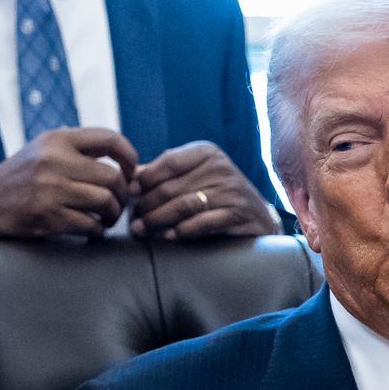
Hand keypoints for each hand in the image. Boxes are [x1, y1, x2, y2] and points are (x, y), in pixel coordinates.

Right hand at [0, 128, 137, 243]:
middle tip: (118, 203)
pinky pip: (89, 225)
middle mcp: (54, 160)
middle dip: (123, 195)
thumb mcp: (42, 150)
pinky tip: (90, 228)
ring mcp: (50, 189)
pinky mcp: (46, 216)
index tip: (132, 171)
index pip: (110, 139)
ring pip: (105, 202)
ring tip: (106, 218)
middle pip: (113, 177)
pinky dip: (96, 230)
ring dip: (111, 215)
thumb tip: (124, 162)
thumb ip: (76, 149)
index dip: (130, 157)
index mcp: (56, 139)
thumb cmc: (19, 178)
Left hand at [130, 141, 278, 239]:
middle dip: (147, 206)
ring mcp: (231, 191)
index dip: (146, 178)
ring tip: (141, 231)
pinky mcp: (238, 214)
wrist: (258, 217)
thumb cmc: (217, 195)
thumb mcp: (195, 176)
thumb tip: (130, 176)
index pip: (169, 161)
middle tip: (132, 221)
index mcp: (207, 153)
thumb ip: (165, 174)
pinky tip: (167, 237)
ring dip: (157, 221)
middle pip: (172, 187)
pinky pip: (202, 223)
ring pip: (183, 206)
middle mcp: (221, 168)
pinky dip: (181, 231)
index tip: (130, 192)